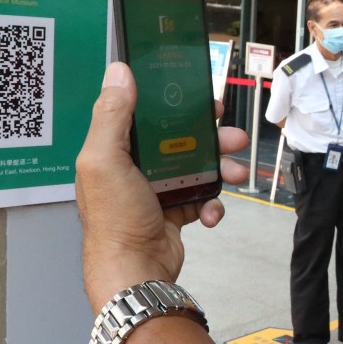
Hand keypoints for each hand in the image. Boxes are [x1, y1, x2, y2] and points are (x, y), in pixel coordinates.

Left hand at [76, 62, 249, 311]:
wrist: (136, 273)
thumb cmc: (115, 219)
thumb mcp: (106, 159)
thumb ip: (113, 115)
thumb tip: (118, 71)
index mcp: (113, 150)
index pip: (147, 114)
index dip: (175, 103)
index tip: (202, 99)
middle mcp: (133, 168)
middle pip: (180, 139)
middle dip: (211, 137)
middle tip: (234, 136)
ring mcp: (155, 191)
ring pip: (196, 167)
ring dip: (221, 168)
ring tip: (237, 173)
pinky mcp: (174, 213)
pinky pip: (201, 198)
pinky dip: (212, 203)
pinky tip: (211, 212)